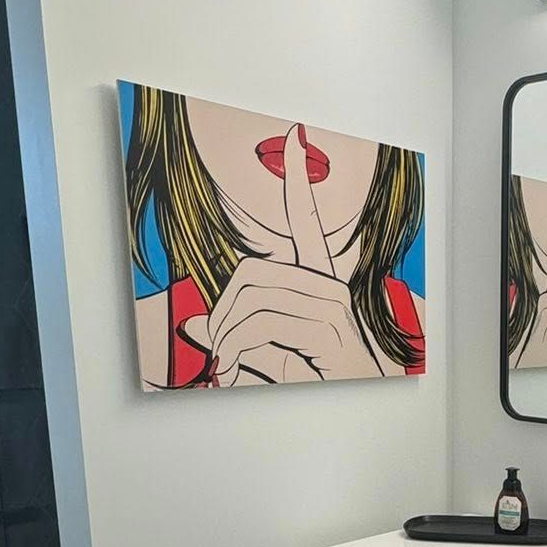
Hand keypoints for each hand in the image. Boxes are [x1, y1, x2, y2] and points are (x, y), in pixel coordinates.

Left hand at [186, 126, 385, 383]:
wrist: (354, 409)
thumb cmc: (313, 375)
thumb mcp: (264, 349)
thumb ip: (232, 331)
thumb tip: (191, 327)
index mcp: (318, 281)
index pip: (307, 220)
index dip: (298, 180)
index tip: (295, 137)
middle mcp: (328, 285)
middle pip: (252, 272)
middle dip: (222, 311)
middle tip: (214, 345)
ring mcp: (331, 304)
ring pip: (253, 300)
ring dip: (226, 336)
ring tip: (226, 362)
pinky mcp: (327, 328)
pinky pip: (262, 322)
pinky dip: (236, 348)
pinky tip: (235, 366)